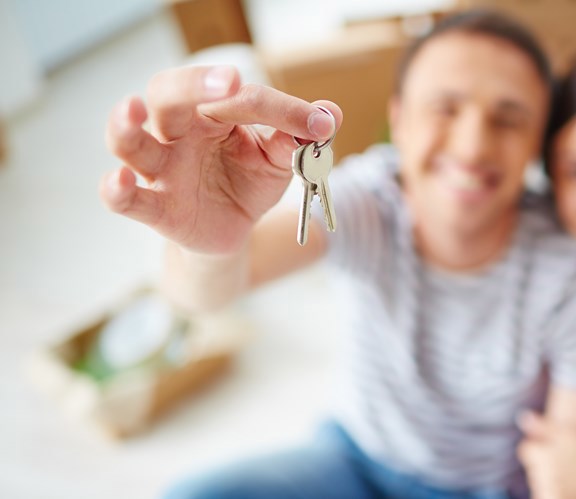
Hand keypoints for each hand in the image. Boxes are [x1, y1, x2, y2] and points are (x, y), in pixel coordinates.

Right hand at [100, 65, 341, 254]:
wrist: (234, 230)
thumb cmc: (248, 180)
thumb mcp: (280, 160)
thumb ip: (298, 139)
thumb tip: (330, 115)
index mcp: (212, 111)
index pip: (240, 97)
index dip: (282, 110)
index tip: (318, 125)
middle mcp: (178, 132)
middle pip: (168, 94)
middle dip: (194, 84)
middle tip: (229, 82)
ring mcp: (162, 169)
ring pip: (129, 141)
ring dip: (126, 125)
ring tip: (132, 110)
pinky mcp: (156, 209)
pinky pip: (126, 199)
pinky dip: (117, 190)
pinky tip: (120, 180)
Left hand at [518, 411, 575, 498]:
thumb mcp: (573, 436)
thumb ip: (544, 427)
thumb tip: (522, 416)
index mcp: (545, 457)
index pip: (526, 450)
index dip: (540, 450)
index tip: (559, 453)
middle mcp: (544, 478)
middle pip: (533, 471)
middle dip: (546, 469)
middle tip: (573, 469)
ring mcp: (550, 495)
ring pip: (539, 488)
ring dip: (550, 485)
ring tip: (575, 483)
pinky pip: (544, 497)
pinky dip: (554, 494)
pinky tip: (573, 491)